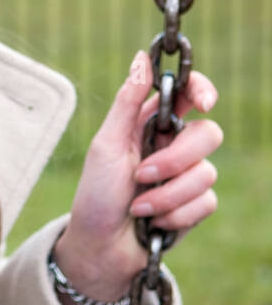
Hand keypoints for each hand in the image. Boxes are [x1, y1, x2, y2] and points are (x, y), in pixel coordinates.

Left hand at [53, 49, 222, 300]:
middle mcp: (173, 146)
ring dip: (166, 195)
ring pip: (206, 173)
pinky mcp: (194, 207)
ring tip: (137, 206)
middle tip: (141, 174)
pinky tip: (152, 222)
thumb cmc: (96, 195)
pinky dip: (174, 214)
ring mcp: (186, 177)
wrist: (100, 248)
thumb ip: (128, 102)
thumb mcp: (106, 145)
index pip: (189, 94)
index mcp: (150, 124)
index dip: (203, 91)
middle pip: (208, 134)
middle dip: (175, 159)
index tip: (204, 103)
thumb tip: (142, 57)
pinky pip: (206, 202)